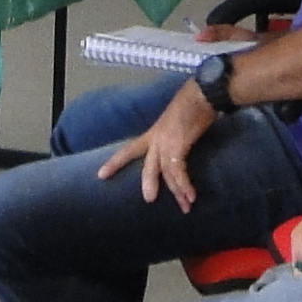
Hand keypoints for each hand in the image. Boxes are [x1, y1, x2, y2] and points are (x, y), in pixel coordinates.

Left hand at [100, 79, 218, 208]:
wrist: (202, 93)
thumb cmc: (192, 104)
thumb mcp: (175, 121)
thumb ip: (173, 135)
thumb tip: (178, 145)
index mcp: (153, 133)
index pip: (130, 150)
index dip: (115, 163)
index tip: (100, 175)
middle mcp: (156, 138)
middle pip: (147, 165)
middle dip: (147, 183)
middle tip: (148, 200)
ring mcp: (166, 142)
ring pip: (165, 172)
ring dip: (176, 191)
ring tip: (184, 207)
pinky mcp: (178, 145)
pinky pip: (178, 171)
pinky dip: (184, 184)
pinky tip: (190, 196)